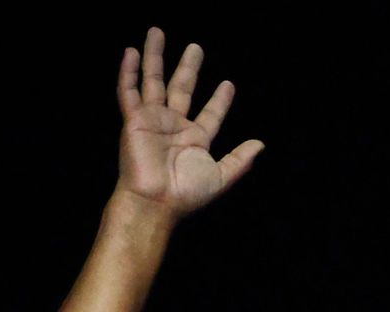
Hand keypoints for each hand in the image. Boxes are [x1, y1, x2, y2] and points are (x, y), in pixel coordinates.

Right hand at [114, 29, 261, 220]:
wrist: (157, 201)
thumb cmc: (187, 194)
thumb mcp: (222, 177)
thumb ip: (240, 160)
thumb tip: (261, 144)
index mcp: (196, 140)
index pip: (211, 113)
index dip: (220, 100)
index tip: (228, 84)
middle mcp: (174, 126)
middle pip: (182, 88)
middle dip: (189, 68)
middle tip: (197, 48)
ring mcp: (153, 120)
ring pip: (154, 81)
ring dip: (156, 57)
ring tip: (158, 32)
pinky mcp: (134, 120)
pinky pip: (128, 91)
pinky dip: (129, 71)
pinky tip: (132, 52)